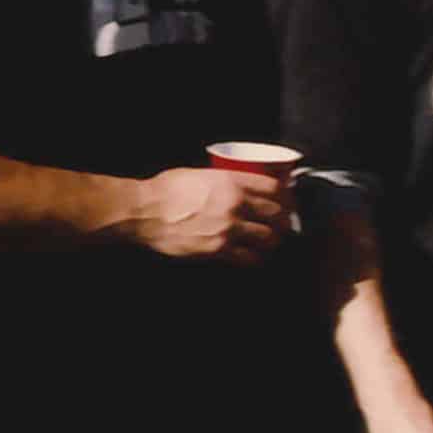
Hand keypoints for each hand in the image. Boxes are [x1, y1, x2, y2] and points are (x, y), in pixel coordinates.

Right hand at [132, 167, 285, 263]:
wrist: (144, 212)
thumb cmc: (166, 190)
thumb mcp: (200, 174)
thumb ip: (225, 181)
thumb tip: (241, 186)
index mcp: (232, 181)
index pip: (275, 188)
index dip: (286, 196)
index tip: (288, 201)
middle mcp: (235, 204)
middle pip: (277, 214)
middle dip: (284, 221)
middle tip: (283, 225)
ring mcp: (228, 228)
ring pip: (268, 238)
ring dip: (272, 241)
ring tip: (270, 241)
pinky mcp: (218, 249)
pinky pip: (248, 258)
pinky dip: (255, 258)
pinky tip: (254, 257)